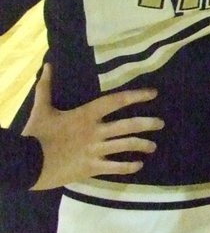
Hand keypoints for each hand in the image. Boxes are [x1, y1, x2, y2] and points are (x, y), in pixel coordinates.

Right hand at [22, 64, 162, 190]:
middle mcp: (95, 131)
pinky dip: (129, 166)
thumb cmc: (35, 134)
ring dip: (143, 145)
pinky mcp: (90, 168)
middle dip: (148, 123)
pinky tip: (138, 165)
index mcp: (86, 115)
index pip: (116, 101)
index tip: (153, 93)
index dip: (136, 96)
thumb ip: (47, 86)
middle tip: (161, 123)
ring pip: (126, 146)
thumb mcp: (42, 108)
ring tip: (153, 146)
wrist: (26, 162)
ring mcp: (95, 151)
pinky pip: (115, 167)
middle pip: (129, 125)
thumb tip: (48, 65)